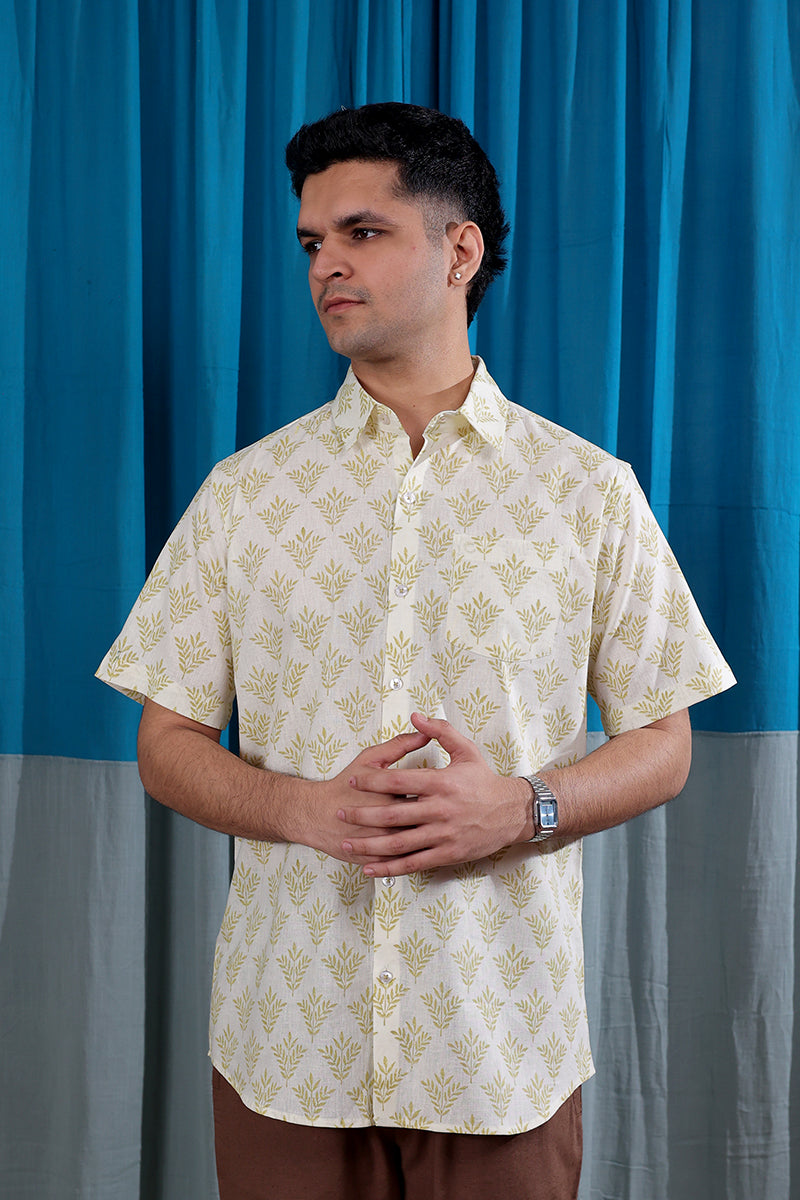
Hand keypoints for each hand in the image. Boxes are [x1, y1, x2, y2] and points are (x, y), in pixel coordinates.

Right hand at [305, 728, 430, 861]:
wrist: (317, 815)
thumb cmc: (343, 786)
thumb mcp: (371, 759)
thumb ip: (400, 745)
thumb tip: (424, 733)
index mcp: (392, 794)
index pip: (428, 792)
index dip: (440, 789)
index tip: (443, 786)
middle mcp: (390, 820)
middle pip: (428, 820)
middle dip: (438, 815)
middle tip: (444, 807)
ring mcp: (386, 842)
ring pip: (420, 842)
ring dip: (431, 836)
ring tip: (434, 826)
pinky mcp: (380, 858)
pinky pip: (407, 860)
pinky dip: (418, 854)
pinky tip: (425, 845)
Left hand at [338, 713, 531, 875]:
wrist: (513, 812)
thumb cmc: (485, 781)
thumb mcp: (466, 750)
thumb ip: (440, 731)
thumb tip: (415, 715)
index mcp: (441, 783)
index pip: (398, 781)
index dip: (372, 781)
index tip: (353, 779)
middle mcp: (440, 810)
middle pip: (392, 814)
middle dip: (362, 814)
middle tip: (340, 812)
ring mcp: (443, 835)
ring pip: (399, 843)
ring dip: (370, 845)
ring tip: (347, 843)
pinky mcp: (447, 854)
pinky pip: (414, 863)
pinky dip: (390, 868)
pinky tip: (370, 868)